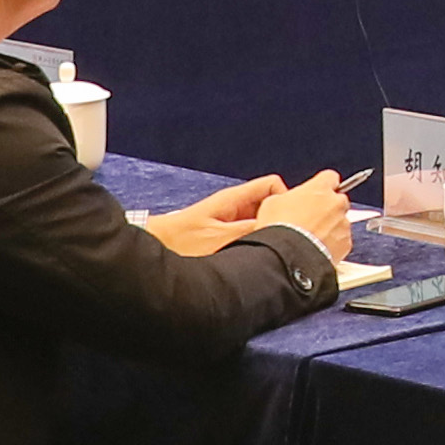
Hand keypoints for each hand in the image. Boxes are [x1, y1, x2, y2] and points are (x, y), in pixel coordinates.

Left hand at [144, 175, 285, 256]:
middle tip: (285, 241)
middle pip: (270, 204)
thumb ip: (252, 230)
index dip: (286, 199)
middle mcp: (234, 206)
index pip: (272, 184)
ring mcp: (229, 221)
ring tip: (268, 254)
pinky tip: (253, 260)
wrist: (153, 251)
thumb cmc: (180, 242)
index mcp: (234, 198)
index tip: (292, 219)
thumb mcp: (222, 238)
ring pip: (260, 222)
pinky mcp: (223, 236)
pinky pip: (249, 235)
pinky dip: (255, 245)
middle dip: (279, 220)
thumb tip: (282, 227)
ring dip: (266, 235)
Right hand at [264, 170, 355, 256]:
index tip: (316, 193)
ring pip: (340, 221)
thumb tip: (287, 200)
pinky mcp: (345, 243)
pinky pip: (342, 240)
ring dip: (330, 227)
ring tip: (310, 238)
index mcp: (319, 188)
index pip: (329, 177)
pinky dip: (333, 244)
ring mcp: (343, 223)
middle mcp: (336, 203)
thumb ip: (288, 196)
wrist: (288, 257)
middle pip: (337, 200)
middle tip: (310, 219)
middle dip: (327, 208)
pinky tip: (316, 249)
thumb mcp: (272, 203)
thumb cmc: (279, 229)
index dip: (321, 186)